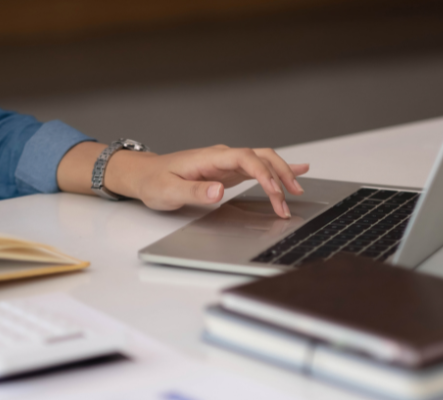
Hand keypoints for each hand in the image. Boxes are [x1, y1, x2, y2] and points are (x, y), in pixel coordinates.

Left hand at [124, 146, 308, 217]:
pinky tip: (298, 170)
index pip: (246, 159)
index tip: (275, 193)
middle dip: (280, 175)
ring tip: (298, 191)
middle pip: (261, 156)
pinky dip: (278, 170)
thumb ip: (194, 191)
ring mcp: (227, 163)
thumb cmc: (154, 182)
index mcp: (210, 158)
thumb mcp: (169, 190)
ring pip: (263, 161)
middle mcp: (222, 157)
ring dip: (282, 174)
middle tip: (291, 198)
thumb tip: (218, 192)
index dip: (264, 174)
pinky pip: (258, 168)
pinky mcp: (228, 172)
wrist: (144, 174)